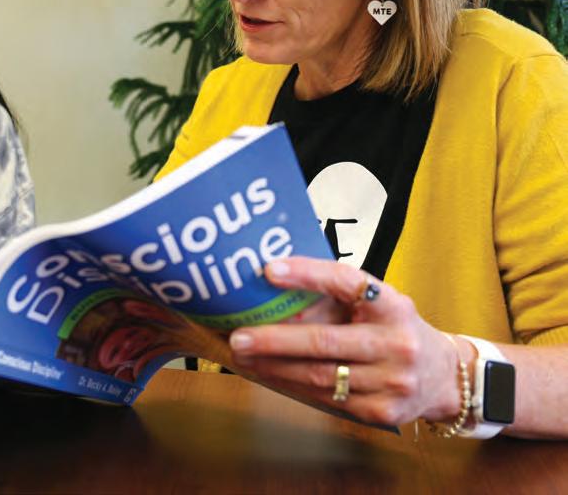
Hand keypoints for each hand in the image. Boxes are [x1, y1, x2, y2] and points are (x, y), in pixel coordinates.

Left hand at [228, 257, 463, 426]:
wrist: (443, 376)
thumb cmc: (393, 329)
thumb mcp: (375, 303)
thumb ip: (332, 296)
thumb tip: (270, 288)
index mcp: (392, 304)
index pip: (347, 281)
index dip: (307, 273)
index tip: (269, 269)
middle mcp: (396, 342)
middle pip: (325, 341)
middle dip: (275, 339)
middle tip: (239, 336)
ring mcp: (393, 381)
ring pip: (320, 376)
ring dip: (275, 367)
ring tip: (244, 356)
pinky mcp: (384, 411)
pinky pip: (328, 399)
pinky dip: (293, 386)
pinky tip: (270, 375)